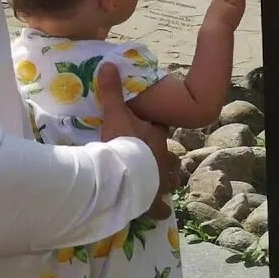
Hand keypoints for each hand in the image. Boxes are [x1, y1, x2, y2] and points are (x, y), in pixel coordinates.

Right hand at [96, 62, 179, 219]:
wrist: (124, 174)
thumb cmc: (123, 143)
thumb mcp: (116, 115)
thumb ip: (111, 91)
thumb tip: (108, 64)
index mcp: (157, 139)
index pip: (162, 133)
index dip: (156, 133)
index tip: (150, 133)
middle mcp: (163, 160)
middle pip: (171, 158)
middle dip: (166, 160)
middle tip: (156, 162)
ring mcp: (160, 182)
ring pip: (170, 181)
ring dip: (166, 182)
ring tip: (160, 185)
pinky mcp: (153, 202)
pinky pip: (160, 208)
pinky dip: (160, 210)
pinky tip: (160, 213)